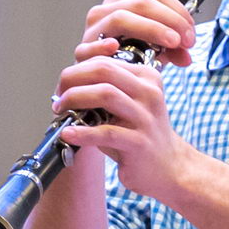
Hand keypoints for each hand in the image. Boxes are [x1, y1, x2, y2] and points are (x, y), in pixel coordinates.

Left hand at [54, 54, 196, 205]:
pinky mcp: (140, 143)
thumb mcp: (129, 104)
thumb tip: (68, 81)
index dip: (76, 69)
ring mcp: (147, 118)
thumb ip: (106, 88)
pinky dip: (82, 133)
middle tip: (59, 95)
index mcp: (148, 78)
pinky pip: (106, 132)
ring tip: (62, 111)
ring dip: (75, 99)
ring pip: (105, 94)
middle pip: (103, 70)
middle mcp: (150, 93)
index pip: (104, 61)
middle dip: (72, 79)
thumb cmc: (141, 135)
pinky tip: (69, 134)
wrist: (169, 168)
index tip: (64, 85)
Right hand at [78, 0, 196, 67]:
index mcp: (123, 3)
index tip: (191, 33)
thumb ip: (174, 49)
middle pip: (142, 3)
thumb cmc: (131, 61)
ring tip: (173, 43)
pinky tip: (118, 47)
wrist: (105, 83)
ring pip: (121, 17)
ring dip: (152, 29)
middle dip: (171, 20)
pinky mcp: (82, 52)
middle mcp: (105, 11)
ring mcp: (93, 30)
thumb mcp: (157, 51)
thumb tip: (186, 56)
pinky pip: (91, 45)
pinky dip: (105, 45)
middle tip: (187, 40)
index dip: (178, 10)